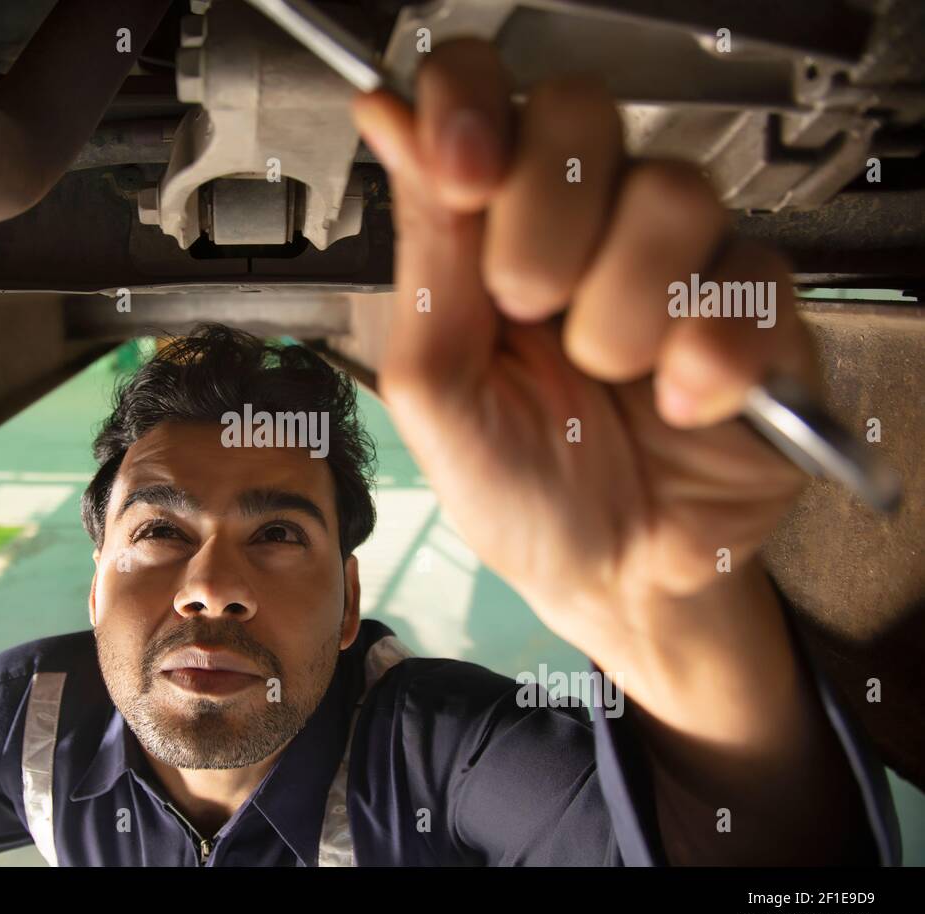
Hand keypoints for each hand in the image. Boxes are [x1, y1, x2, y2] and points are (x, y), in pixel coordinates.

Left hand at [351, 40, 818, 666]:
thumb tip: (389, 125)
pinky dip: (702, 359)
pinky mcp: (759, 307)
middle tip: (528, 308)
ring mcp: (677, 259)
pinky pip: (748, 281)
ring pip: (669, 193)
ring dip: (619, 307)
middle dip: (541, 221)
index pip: (481, 96)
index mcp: (494, 230)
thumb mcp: (438, 393)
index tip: (462, 168)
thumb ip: (424, 259)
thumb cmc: (519, 491)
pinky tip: (675, 408)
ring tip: (608, 376)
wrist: (612, 581)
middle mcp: (586, 224)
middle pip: (581, 114)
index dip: (470, 103)